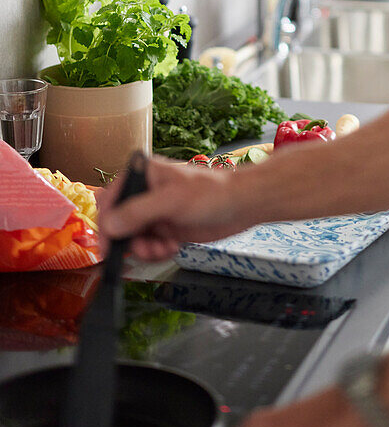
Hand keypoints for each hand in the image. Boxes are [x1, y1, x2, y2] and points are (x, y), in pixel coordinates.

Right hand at [97, 155, 245, 259]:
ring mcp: (156, 211)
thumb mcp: (172, 200)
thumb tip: (109, 225)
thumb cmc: (213, 192)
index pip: (110, 201)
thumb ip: (138, 212)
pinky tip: (172, 247)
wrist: (242, 204)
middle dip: (129, 241)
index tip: (110, 247)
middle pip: (119, 223)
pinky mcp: (166, 227)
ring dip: (144, 249)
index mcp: (143, 175)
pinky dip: (156, 252)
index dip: (107, 225)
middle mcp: (146, 193)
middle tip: (145, 250)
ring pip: (133, 238)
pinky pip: (149, 245)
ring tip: (163, 249)